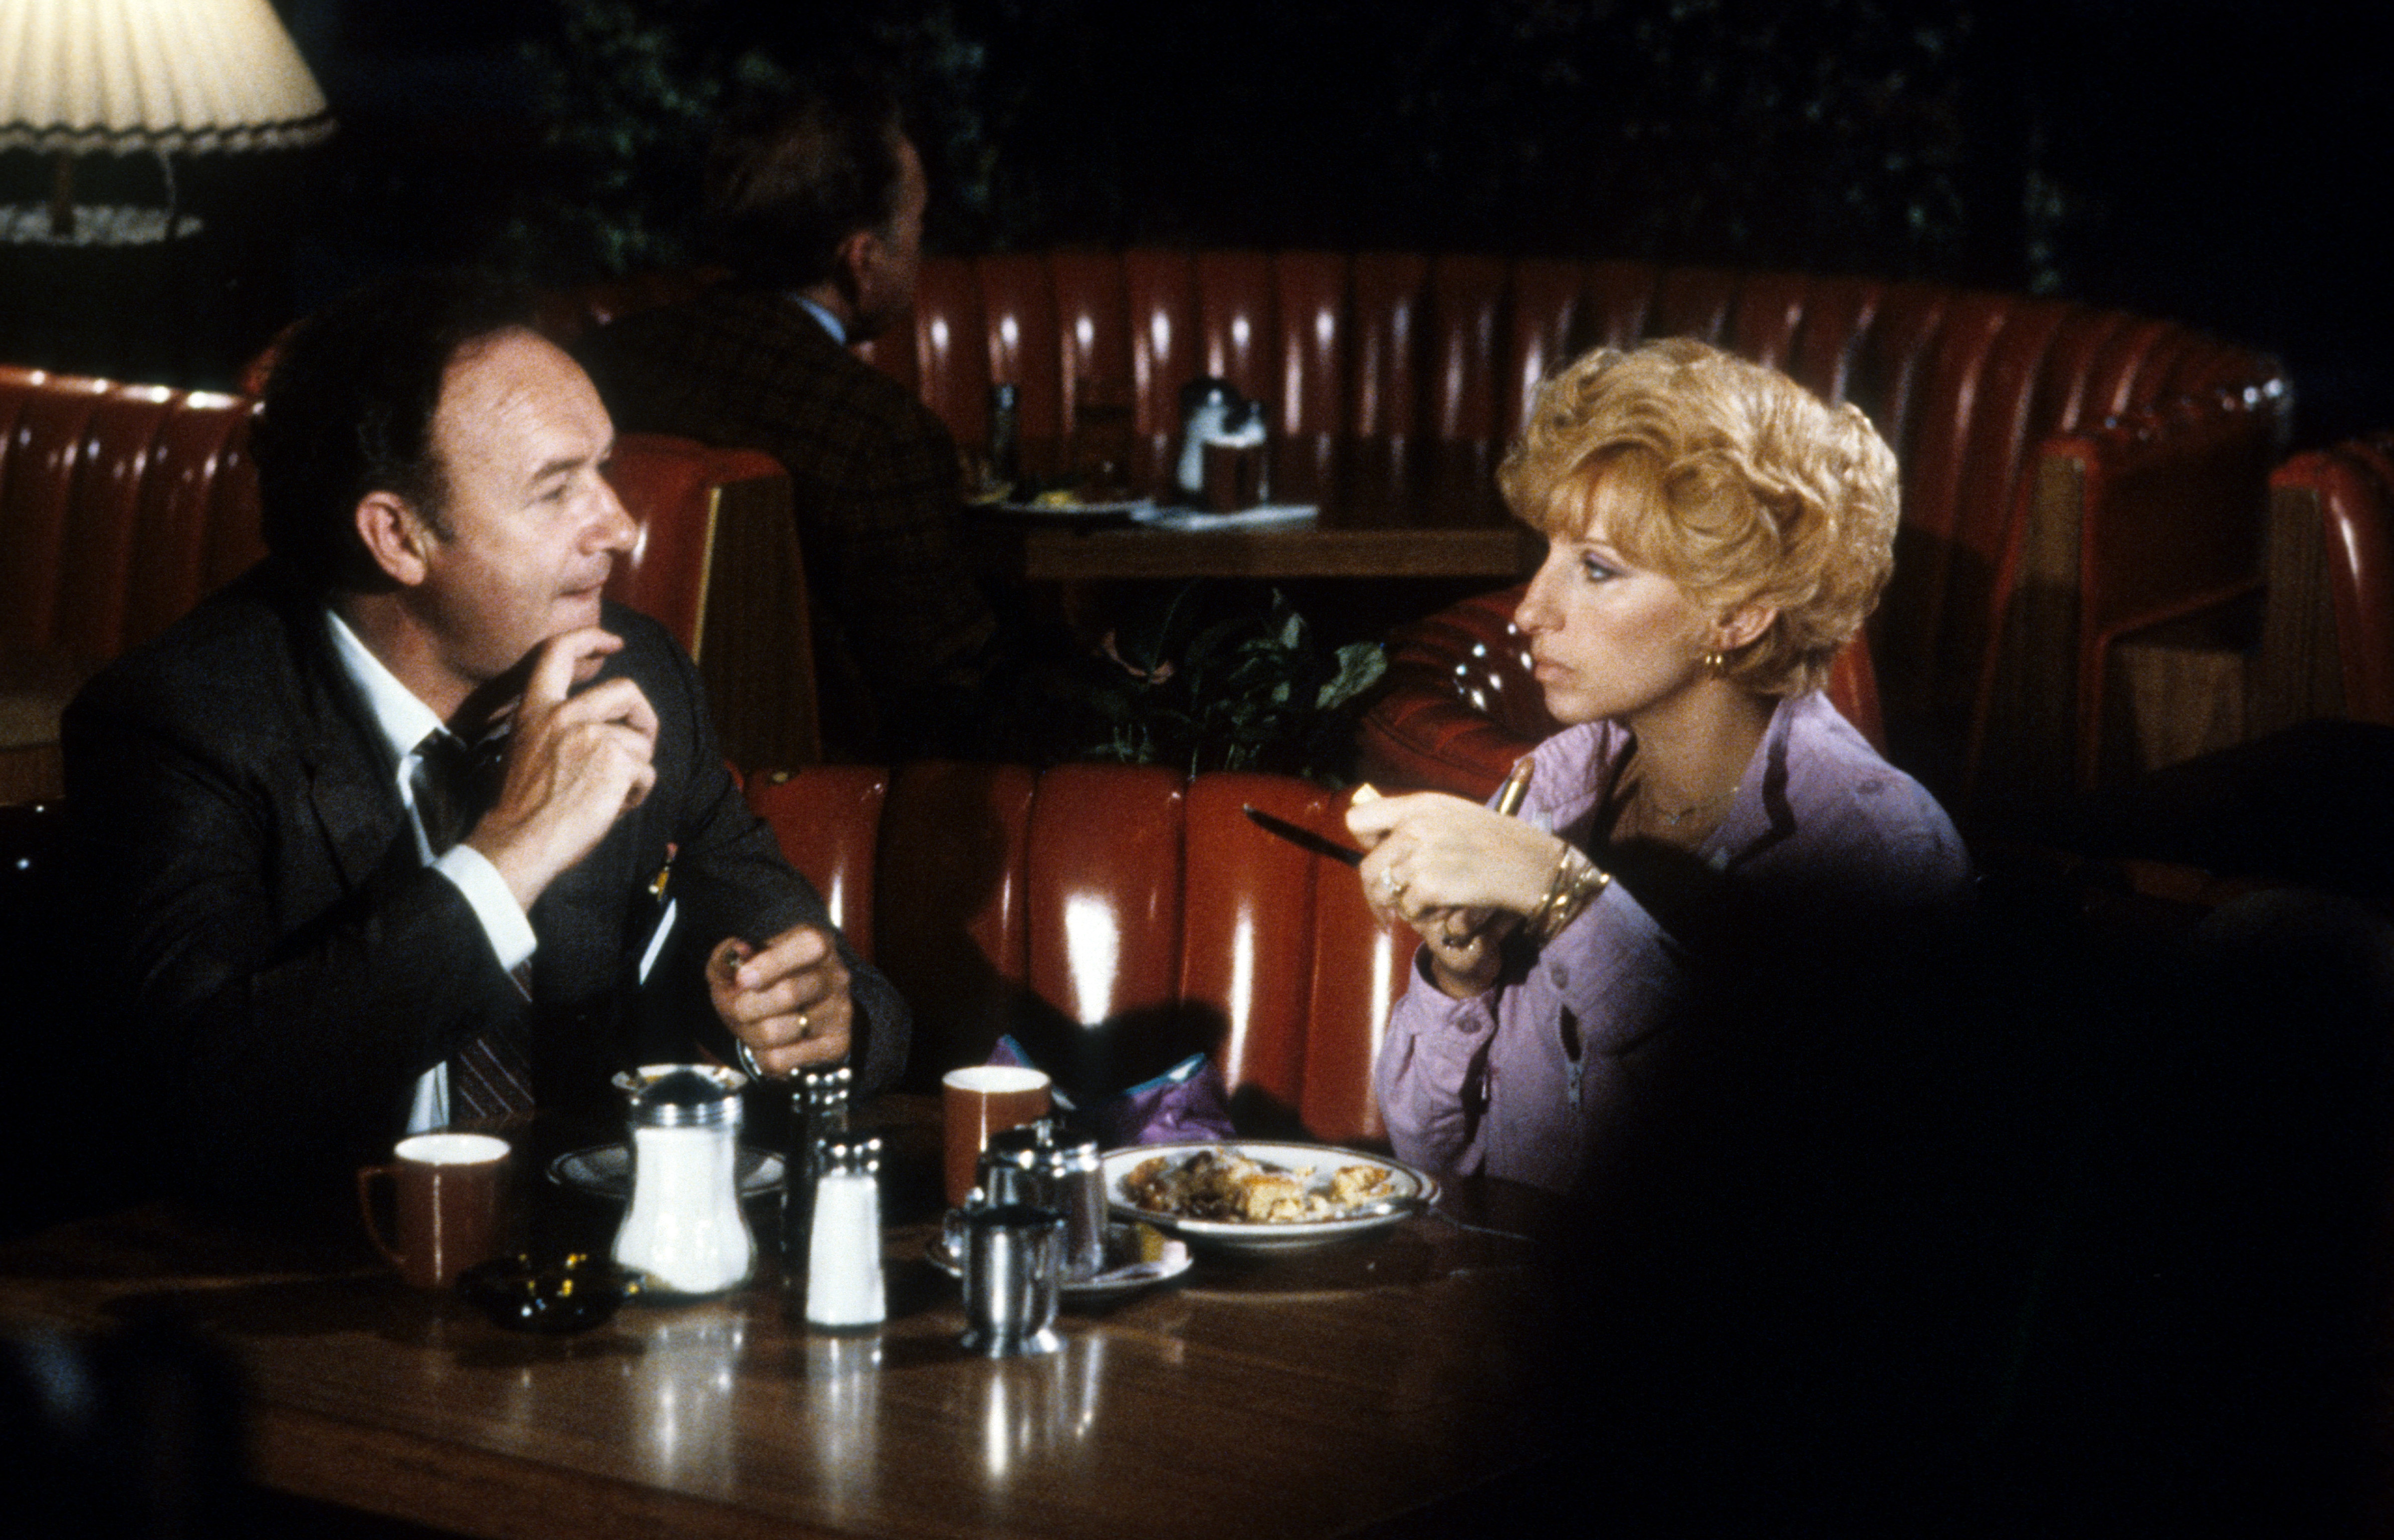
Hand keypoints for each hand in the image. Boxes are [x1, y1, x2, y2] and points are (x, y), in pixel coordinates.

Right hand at [469, 629, 659, 910]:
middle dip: (643, 715)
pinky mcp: (617, 761)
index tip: (613, 641)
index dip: (590, 638)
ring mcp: (592, 735)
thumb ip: (558, 731)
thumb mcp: (524, 752)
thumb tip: (603, 728)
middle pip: (626, 690)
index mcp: (536, 710)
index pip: (557, 652)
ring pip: (639, 742)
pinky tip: (613, 808)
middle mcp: (564, 714)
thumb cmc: (520, 811)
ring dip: (635, 770)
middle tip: (642, 743)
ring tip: (611, 795)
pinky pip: (646, 773)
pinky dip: (637, 793)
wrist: (518, 845)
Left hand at [708, 926, 853, 1077]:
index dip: (773, 962)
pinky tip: (767, 1045)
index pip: (809, 945)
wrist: (789, 1015)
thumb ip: (729, 954)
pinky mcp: (836, 1045)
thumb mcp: (738, 962)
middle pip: (789, 993)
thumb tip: (738, 951)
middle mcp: (836, 975)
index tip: (742, 979)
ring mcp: (839, 1011)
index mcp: (817, 942)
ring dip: (750, 1034)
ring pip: (779, 1031)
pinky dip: (761, 1056)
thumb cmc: (760, 982)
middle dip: (746, 1006)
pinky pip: (781, 1060)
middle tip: (736, 1008)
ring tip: (751, 1027)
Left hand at [1347, 789, 1561, 997]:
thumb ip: (1419, 823)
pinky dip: (1426, 917)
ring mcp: (1420, 855)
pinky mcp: (1429, 885)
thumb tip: (1382, 838)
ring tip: (1431, 907)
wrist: (1533, 865)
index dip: (1365, 842)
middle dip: (1378, 893)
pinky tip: (1448, 909)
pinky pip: (1409, 910)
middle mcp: (1414, 826)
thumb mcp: (1454, 816)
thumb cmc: (1499, 844)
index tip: (1377, 856)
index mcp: (1420, 804)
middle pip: (1368, 867)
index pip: (1359, 819)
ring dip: (1405, 907)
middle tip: (1388, 909)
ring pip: (1387, 893)